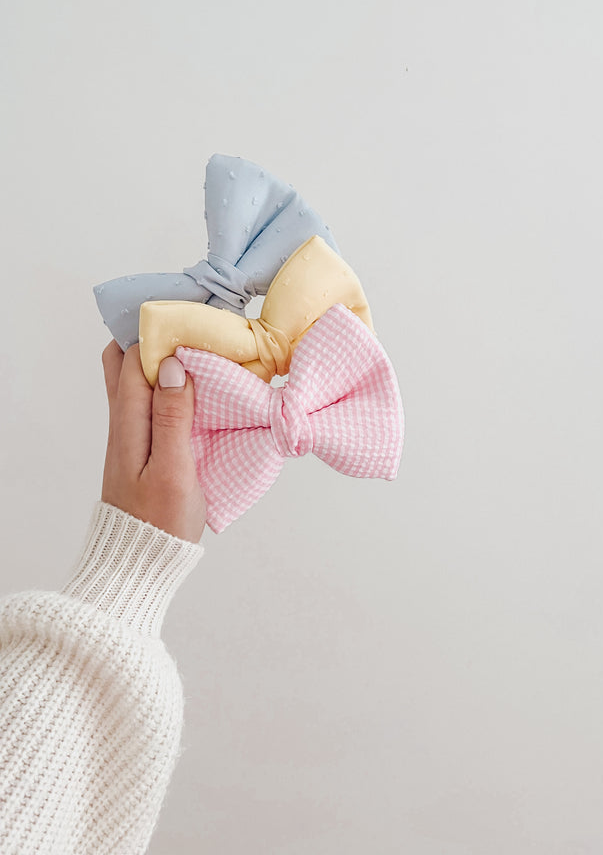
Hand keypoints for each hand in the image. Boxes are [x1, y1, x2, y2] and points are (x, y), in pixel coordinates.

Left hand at [101, 340, 206, 542]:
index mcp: (129, 421)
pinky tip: (199, 387)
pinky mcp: (146, 446)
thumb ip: (173, 417)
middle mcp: (125, 420)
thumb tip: (172, 366)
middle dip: (153, 337)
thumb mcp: (173, 470)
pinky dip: (172, 386)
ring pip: (140, 381)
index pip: (133, 358)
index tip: (190, 316)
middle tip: (191, 325)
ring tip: (202, 348)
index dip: (158, 331)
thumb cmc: (159, 521)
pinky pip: (154, 402)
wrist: (141, 561)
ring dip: (165, 361)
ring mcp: (134, 433)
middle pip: (126, 362)